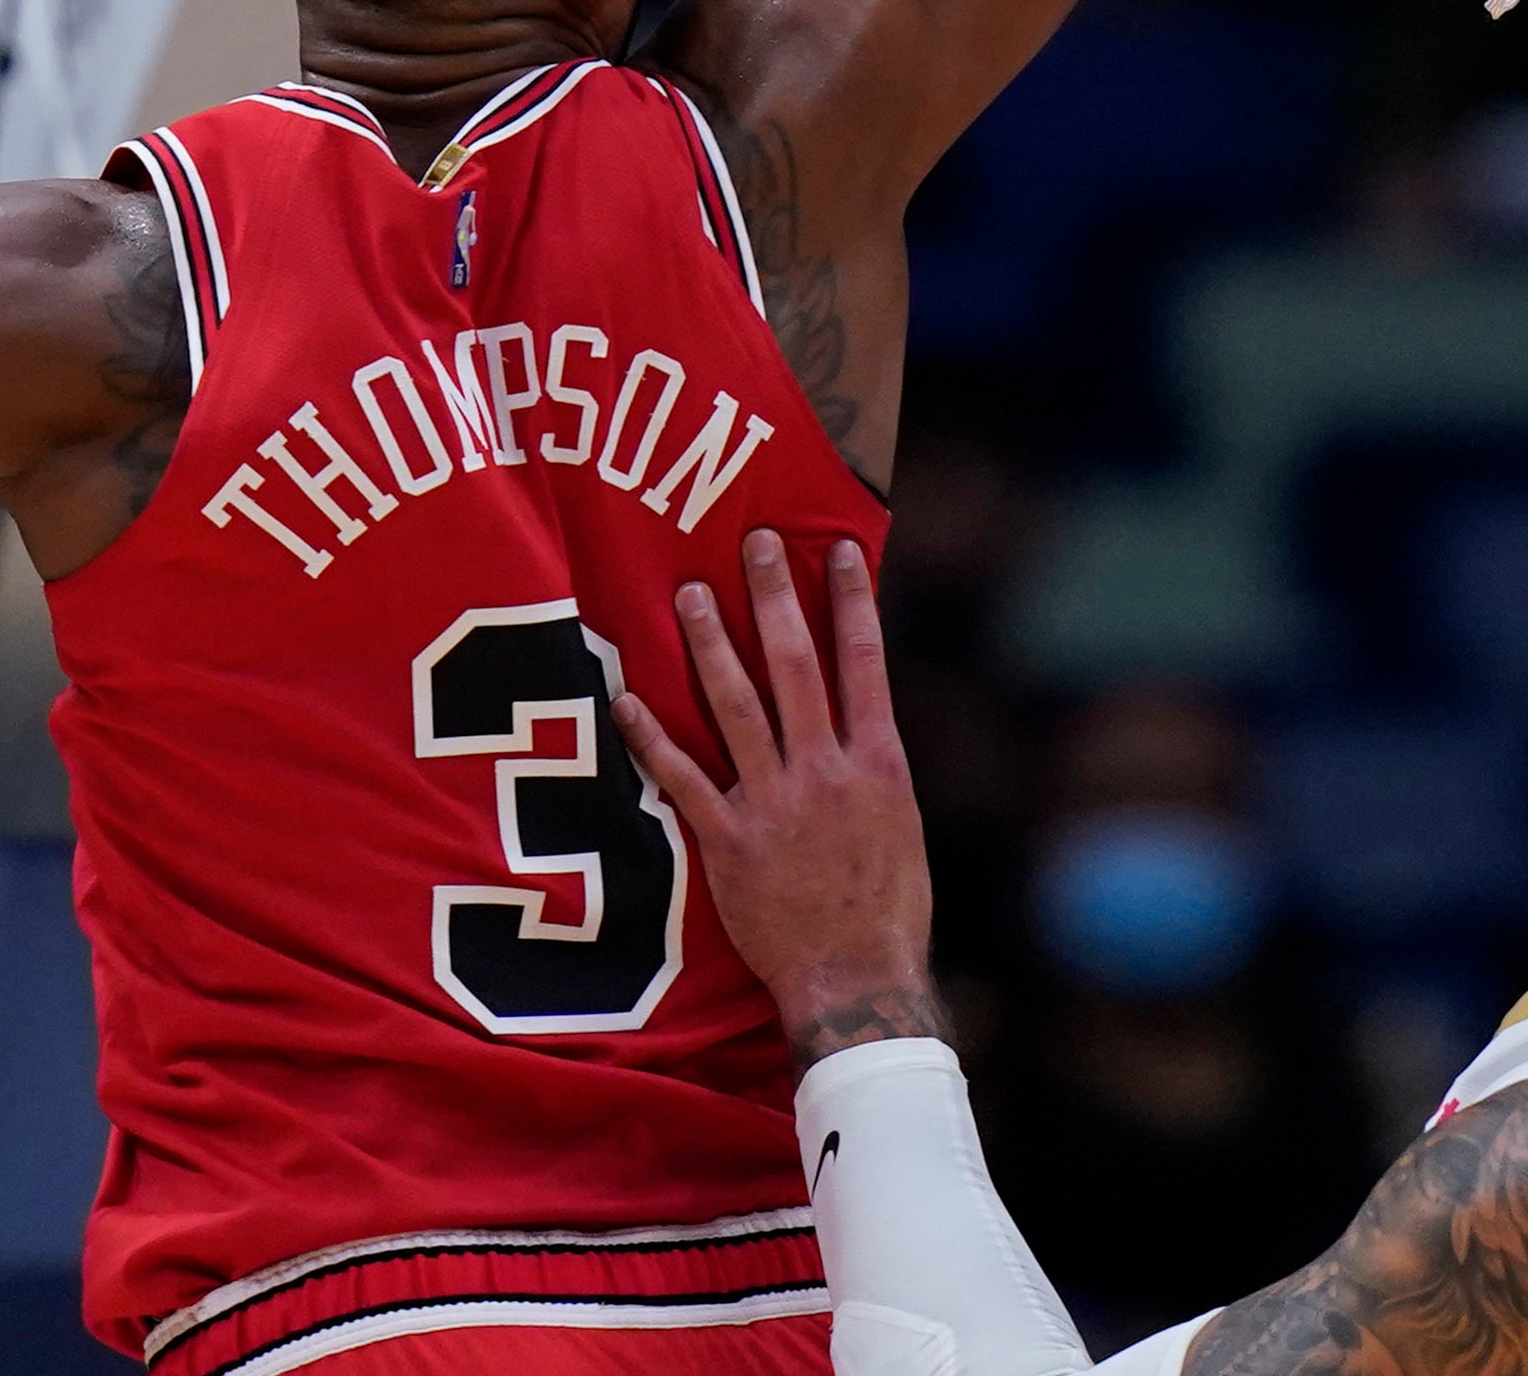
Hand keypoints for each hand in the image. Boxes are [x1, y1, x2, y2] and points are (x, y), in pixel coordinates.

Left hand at [613, 528, 942, 1067]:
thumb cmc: (887, 915)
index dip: (853, 603)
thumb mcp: (902, 830)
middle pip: (795, 666)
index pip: (865, 665)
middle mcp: (826, 772)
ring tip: (688, 593)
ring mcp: (775, 803)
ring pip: (735, 705)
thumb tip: (859, 719)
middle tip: (754, 542)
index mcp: (879, 766)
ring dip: (710, 644)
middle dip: (774, 597)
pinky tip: (626, 698)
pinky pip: (683, 777)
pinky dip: (652, 736)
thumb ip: (874, 770)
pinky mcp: (729, 841)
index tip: (840, 550)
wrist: (858, 986)